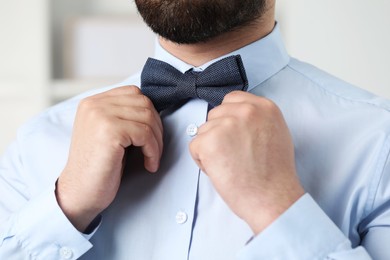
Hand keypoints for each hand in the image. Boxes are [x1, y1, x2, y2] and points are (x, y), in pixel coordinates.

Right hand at [56, 86, 162, 230]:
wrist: (79, 193)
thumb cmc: (98, 167)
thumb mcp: (108, 133)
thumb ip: (123, 116)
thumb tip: (154, 111)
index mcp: (93, 102)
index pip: (134, 93)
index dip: (149, 113)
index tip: (151, 136)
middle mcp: (94, 104)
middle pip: (144, 103)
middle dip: (157, 128)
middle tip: (155, 149)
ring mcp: (100, 116)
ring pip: (147, 118)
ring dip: (157, 141)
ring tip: (151, 158)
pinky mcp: (109, 131)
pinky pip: (145, 134)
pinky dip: (153, 151)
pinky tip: (149, 164)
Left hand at [189, 91, 303, 233]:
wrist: (272, 198)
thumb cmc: (274, 173)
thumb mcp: (276, 133)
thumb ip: (256, 119)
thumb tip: (235, 116)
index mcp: (264, 107)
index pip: (232, 99)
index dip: (228, 118)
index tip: (232, 135)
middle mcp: (246, 111)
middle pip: (215, 114)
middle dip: (218, 133)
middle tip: (233, 155)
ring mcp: (227, 124)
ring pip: (203, 130)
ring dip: (210, 147)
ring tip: (229, 165)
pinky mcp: (210, 141)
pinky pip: (194, 146)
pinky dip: (202, 160)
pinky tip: (220, 171)